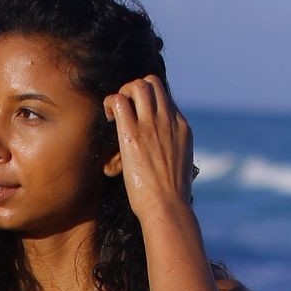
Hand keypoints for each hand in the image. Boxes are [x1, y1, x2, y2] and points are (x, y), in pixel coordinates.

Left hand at [103, 75, 195, 221]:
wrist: (168, 207)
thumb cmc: (171, 198)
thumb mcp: (181, 167)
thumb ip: (174, 154)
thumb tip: (167, 159)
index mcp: (182, 127)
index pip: (165, 98)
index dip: (149, 102)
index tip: (139, 119)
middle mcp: (168, 120)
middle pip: (152, 83)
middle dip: (135, 90)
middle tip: (125, 112)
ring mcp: (151, 125)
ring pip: (137, 85)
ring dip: (123, 93)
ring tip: (115, 114)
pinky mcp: (132, 135)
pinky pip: (118, 101)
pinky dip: (109, 103)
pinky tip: (108, 120)